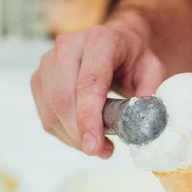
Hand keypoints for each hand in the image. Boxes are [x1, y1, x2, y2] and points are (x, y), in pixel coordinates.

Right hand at [31, 23, 164, 157]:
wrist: (115, 42)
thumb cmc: (132, 58)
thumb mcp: (152, 70)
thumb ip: (149, 95)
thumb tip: (141, 125)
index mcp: (100, 40)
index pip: (88, 83)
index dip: (88, 117)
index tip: (93, 146)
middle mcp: (69, 46)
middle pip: (64, 99)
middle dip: (80, 133)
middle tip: (101, 151)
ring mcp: (49, 61)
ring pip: (51, 110)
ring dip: (72, 137)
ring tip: (98, 145)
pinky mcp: (39, 77)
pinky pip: (45, 114)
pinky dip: (63, 132)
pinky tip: (83, 135)